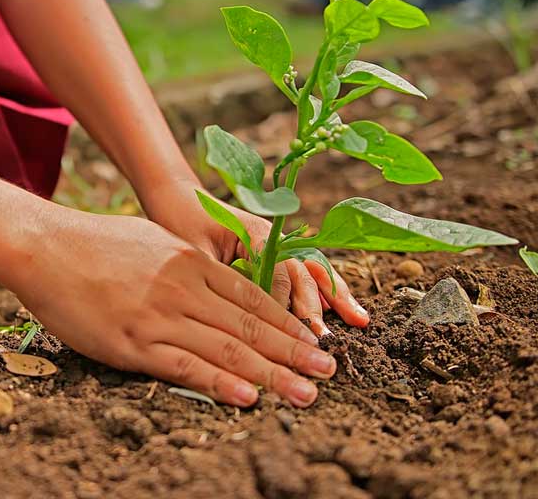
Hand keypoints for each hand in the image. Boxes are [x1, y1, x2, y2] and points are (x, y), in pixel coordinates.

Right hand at [8, 209, 336, 407]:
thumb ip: (186, 263)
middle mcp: (183, 288)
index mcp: (190, 261)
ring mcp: (159, 316)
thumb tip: (214, 281)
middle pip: (250, 326)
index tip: (314, 341)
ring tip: (305, 393)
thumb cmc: (94, 242)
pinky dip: (220, 384)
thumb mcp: (152, 240)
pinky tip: (248, 397)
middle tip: (328, 372)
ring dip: (272, 374)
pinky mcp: (132, 342)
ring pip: (227, 350)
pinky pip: (185, 367)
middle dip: (294, 352)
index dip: (288, 323)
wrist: (44, 246)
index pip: (252, 298)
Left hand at [138, 178, 369, 335]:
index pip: (278, 273)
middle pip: (302, 273)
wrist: (178, 197)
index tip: (286, 334)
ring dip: (334, 296)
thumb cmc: (180, 223)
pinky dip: (326, 290)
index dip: (283, 304)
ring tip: (359, 320)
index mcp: (255, 233)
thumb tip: (235, 314)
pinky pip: (305, 272)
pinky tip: (347, 310)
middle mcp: (273, 237)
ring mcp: (278, 244)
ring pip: (312, 271)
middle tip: (324, 339)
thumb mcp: (194, 251)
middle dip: (315, 307)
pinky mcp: (275, 252)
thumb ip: (219, 276)